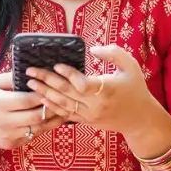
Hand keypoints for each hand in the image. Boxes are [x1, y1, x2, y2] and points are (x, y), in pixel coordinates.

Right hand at [0, 73, 66, 149]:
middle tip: (63, 98)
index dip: (42, 93)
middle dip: (52, 107)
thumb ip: (11, 77)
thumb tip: (32, 70)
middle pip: (36, 117)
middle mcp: (3, 122)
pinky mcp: (11, 144)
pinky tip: (51, 118)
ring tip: (64, 108)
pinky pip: (32, 136)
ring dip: (53, 119)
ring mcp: (8, 135)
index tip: (52, 86)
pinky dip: (43, 127)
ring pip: (38, 129)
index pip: (27, 100)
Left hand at [25, 44, 154, 134]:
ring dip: (44, 93)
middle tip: (30, 71)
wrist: (140, 118)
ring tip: (30, 84)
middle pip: (67, 93)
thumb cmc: (136, 88)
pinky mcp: (87, 121)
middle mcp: (97, 104)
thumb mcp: (131, 66)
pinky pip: (66, 114)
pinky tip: (42, 99)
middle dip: (47, 81)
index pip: (82, 83)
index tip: (56, 65)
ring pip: (63, 104)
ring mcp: (90, 114)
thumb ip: (113, 53)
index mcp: (108, 89)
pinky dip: (52, 107)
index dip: (68, 74)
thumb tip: (93, 49)